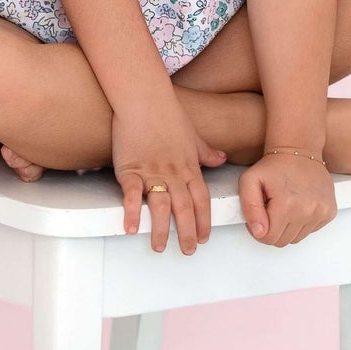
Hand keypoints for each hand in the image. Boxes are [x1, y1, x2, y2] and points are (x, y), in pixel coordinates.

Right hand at [113, 93, 226, 254]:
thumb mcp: (193, 134)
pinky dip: (132, 212)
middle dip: (187, 233)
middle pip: (184, 209)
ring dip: (161, 230)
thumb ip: (206, 152)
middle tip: (187, 251)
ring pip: (160, 207)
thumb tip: (221, 158)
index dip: (203, 221)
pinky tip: (131, 228)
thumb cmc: (168, 114)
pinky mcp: (130, 167)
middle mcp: (173, 173)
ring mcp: (152, 171)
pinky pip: (131, 194)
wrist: (144, 98)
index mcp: (189, 167)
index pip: (201, 200)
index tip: (203, 238)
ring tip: (159, 247)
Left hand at [239, 152, 336, 245]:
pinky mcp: (330, 211)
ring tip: (284, 205)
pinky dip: (301, 222)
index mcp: (287, 205)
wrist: (299, 150)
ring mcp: (321, 212)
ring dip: (287, 226)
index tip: (259, 212)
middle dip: (272, 228)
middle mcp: (308, 211)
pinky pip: (310, 230)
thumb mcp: (249, 181)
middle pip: (282, 241)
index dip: (258, 228)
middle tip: (270, 208)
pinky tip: (297, 204)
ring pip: (296, 238)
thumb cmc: (273, 166)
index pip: (268, 238)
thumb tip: (259, 232)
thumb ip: (249, 208)